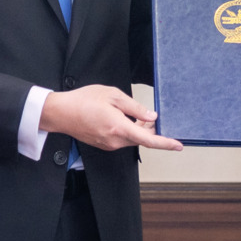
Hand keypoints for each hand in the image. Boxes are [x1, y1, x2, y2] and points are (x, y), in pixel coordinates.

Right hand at [40, 85, 183, 152]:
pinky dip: (127, 130)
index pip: (148, 139)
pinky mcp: (104, 144)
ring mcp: (109, 144)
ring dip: (138, 128)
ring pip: (132, 138)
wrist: (61, 113)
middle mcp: (115, 140)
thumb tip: (152, 117)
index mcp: (119, 127)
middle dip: (150, 129)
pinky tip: (120, 119)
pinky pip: (122, 139)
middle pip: (141, 138)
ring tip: (131, 112)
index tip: (178, 145)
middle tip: (151, 115)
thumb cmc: (83, 100)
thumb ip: (134, 107)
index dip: (165, 143)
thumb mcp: (112, 95)